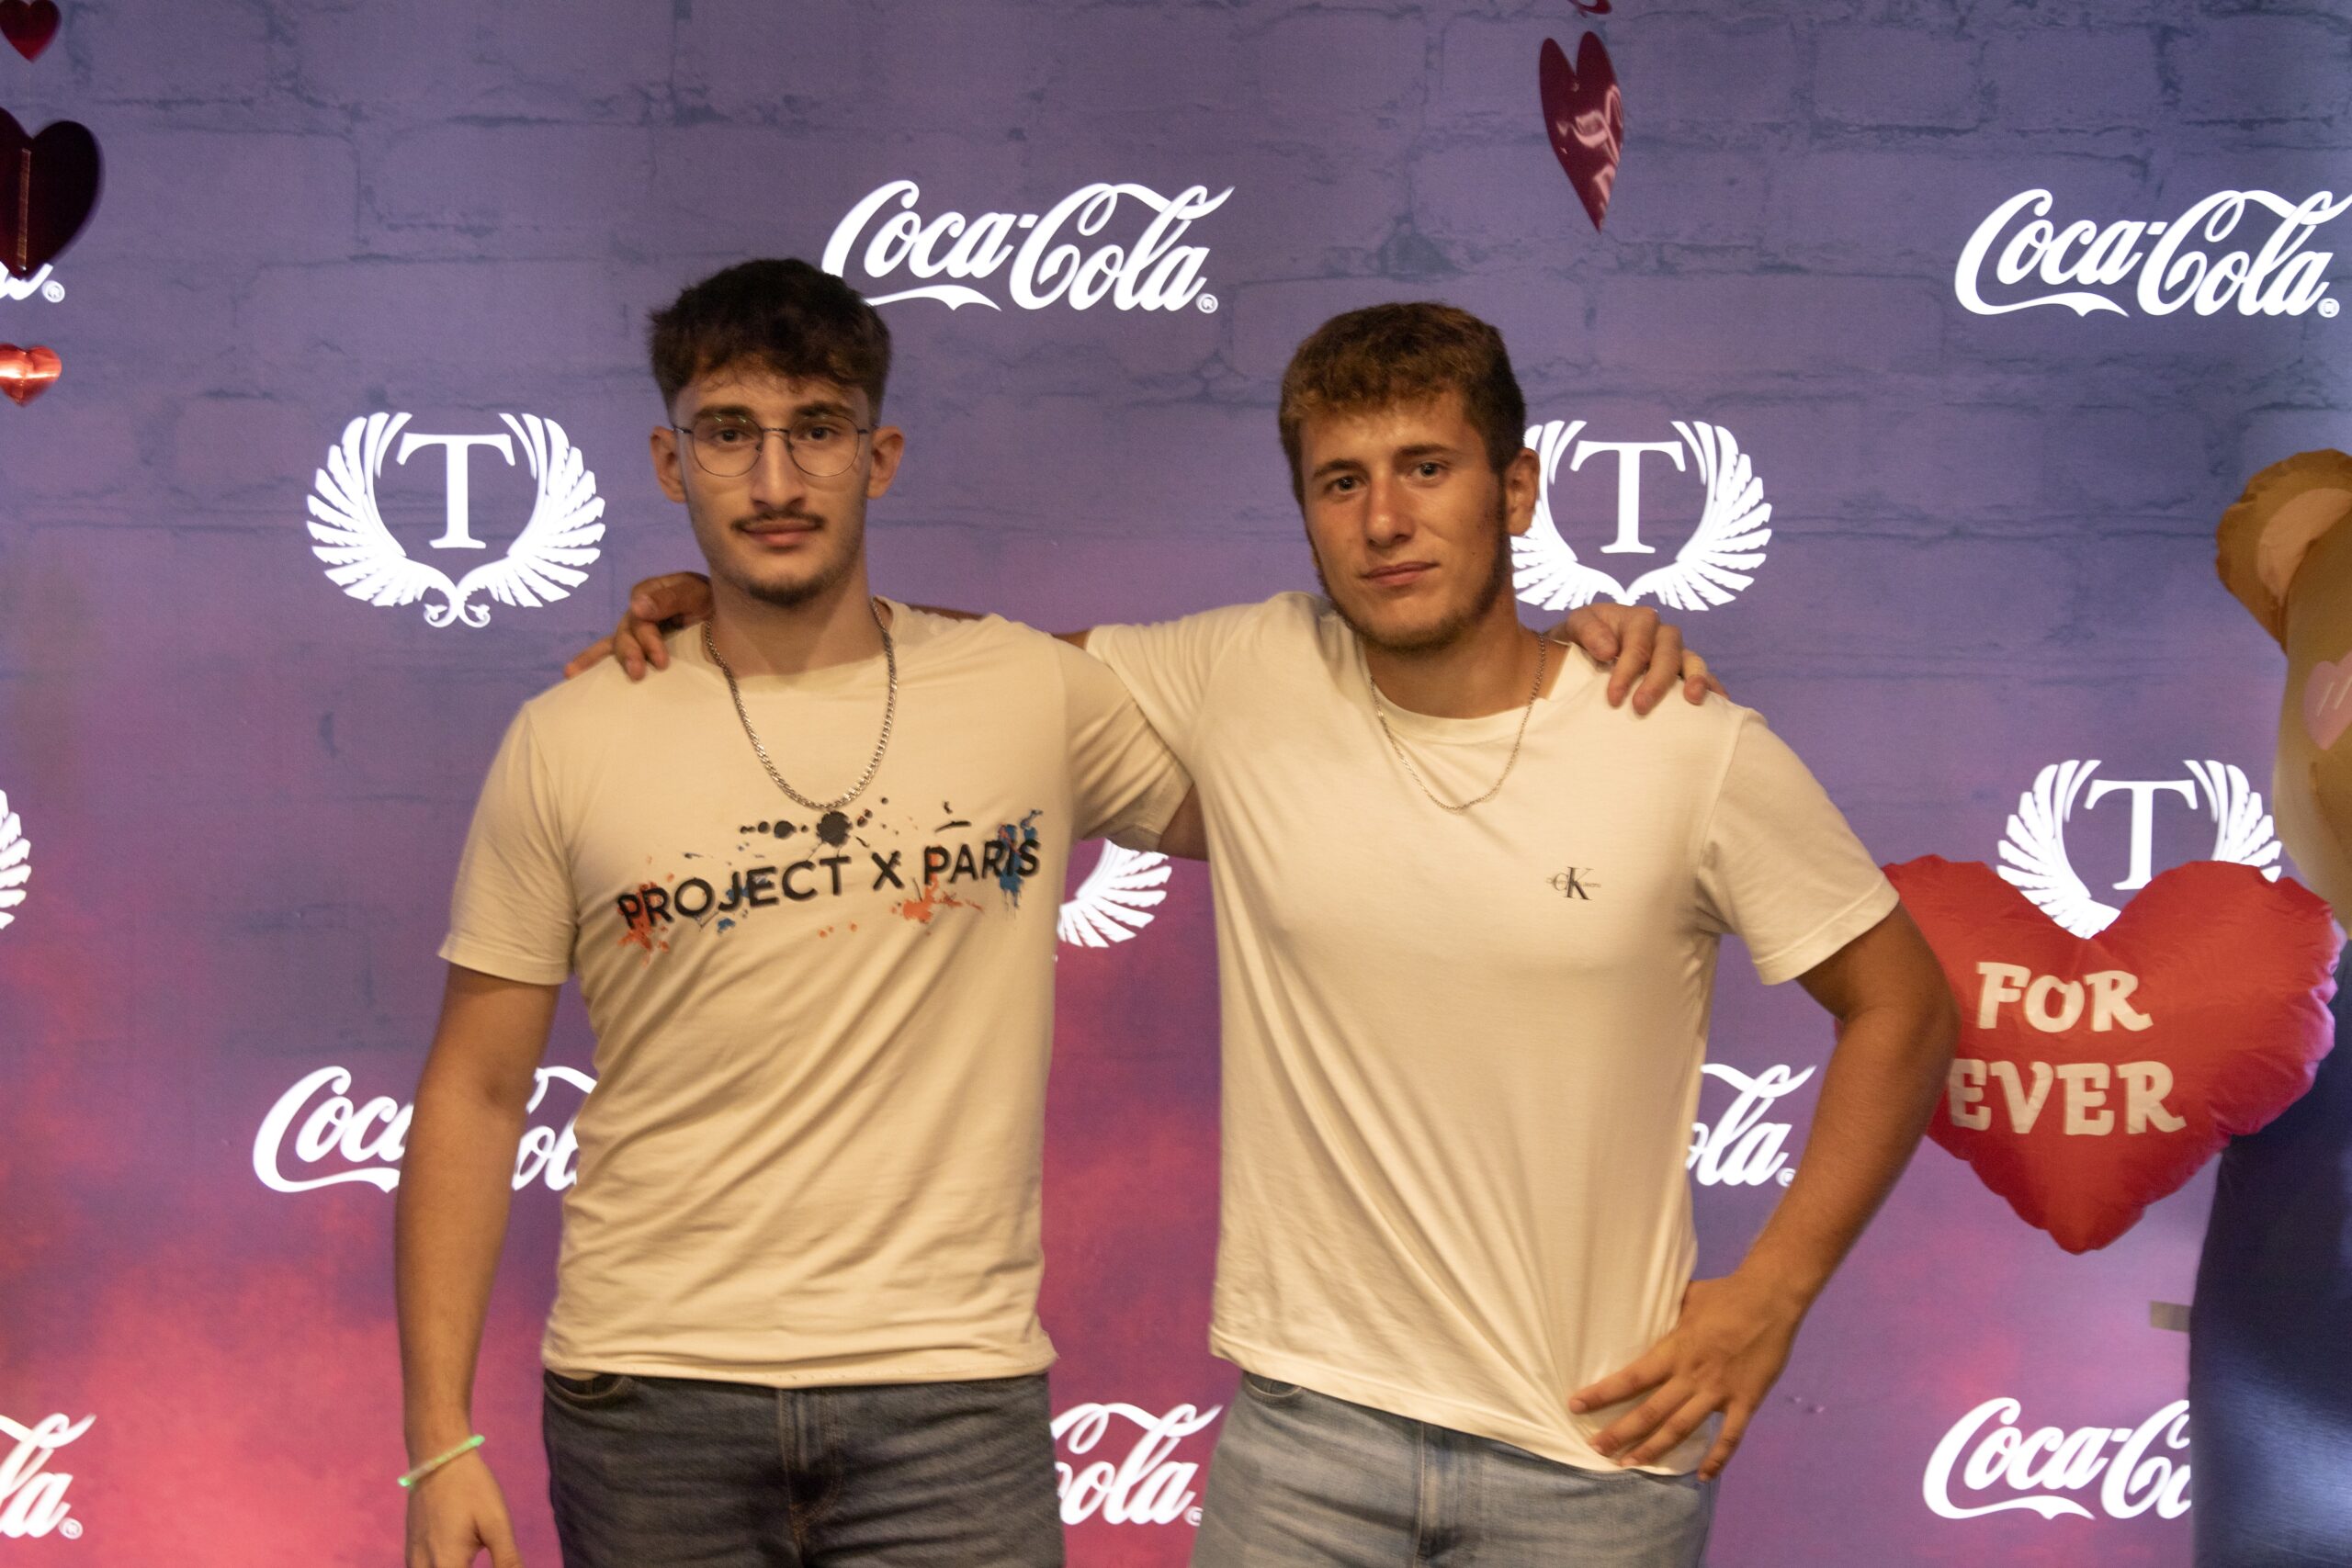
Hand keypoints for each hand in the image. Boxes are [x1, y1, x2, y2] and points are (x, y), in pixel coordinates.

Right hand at [405, 1452, 524, 1566]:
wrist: (439, 1459)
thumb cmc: (471, 1489)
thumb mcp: (496, 1523)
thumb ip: (507, 1559)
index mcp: (447, 1564)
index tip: (502, 1566)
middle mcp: (423, 1567)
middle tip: (477, 1558)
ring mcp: (413, 1560)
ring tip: (470, 1559)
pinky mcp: (411, 1551)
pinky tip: (457, 1561)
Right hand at [562, 571, 713, 680]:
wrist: (730, 614)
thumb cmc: (713, 599)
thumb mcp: (697, 592)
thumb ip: (670, 597)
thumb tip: (636, 606)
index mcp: (651, 593)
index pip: (640, 615)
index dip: (647, 638)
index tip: (660, 660)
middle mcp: (640, 611)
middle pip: (627, 632)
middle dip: (632, 653)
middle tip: (640, 673)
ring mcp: (637, 630)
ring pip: (617, 643)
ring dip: (617, 660)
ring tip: (611, 677)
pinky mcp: (641, 647)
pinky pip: (611, 652)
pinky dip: (592, 661)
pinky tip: (571, 674)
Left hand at [1548, 603, 1725, 712]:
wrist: (1582, 649)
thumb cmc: (1580, 638)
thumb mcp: (1575, 625)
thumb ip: (1588, 630)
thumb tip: (1609, 650)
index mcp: (1638, 619)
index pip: (1638, 643)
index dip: (1627, 670)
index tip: (1613, 698)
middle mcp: (1661, 633)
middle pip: (1668, 652)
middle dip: (1656, 681)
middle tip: (1640, 707)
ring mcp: (1675, 652)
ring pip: (1692, 660)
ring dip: (1696, 679)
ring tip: (1694, 699)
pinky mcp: (1682, 671)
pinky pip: (1703, 676)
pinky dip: (1713, 687)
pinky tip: (1720, 703)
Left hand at [1570, 1272, 1804, 1479]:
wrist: (1770, 1297)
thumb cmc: (1724, 1294)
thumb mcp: (1685, 1298)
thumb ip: (1663, 1310)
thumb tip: (1636, 1301)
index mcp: (1674, 1350)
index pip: (1631, 1377)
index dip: (1602, 1393)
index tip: (1575, 1405)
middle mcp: (1692, 1375)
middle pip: (1650, 1411)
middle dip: (1621, 1433)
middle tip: (1596, 1449)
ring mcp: (1720, 1391)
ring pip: (1681, 1428)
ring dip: (1654, 1449)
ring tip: (1630, 1464)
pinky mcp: (1746, 1401)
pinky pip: (1731, 1436)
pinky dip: (1717, 1458)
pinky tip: (1703, 1476)